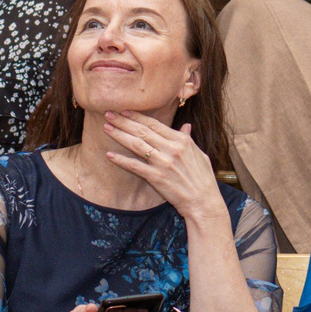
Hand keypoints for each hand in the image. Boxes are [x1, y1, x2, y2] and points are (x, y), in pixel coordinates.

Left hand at [101, 111, 223, 221]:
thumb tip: (186, 126)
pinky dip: (122, 160)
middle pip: (142, 131)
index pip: (155, 124)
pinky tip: (110, 155)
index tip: (124, 110)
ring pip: (136, 145)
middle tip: (108, 114)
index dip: (137, 116)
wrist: (203, 201)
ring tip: (107, 128)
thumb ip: (189, 139)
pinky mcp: (156, 177)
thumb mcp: (199, 154)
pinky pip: (135, 166)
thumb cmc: (203, 178)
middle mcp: (171, 148)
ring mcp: (163, 162)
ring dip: (119, 135)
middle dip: (124, 121)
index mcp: (181, 140)